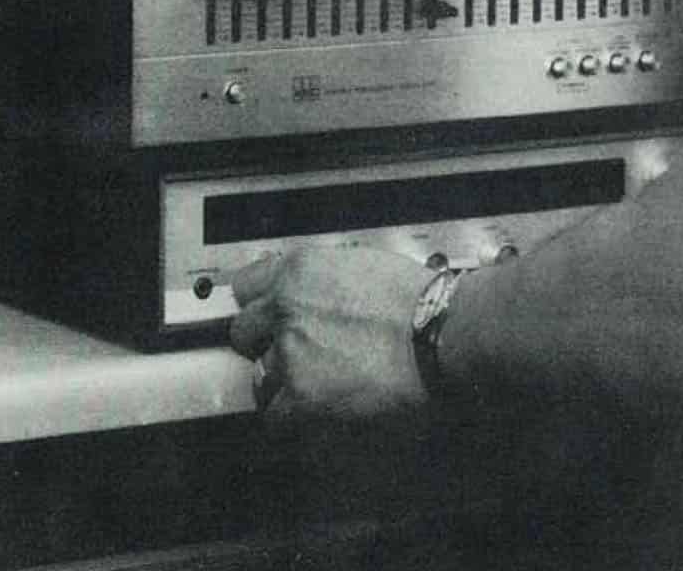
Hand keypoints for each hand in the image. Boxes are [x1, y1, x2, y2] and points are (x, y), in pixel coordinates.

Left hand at [229, 245, 432, 421]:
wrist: (439, 332)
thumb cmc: (417, 301)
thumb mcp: (359, 265)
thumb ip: (321, 280)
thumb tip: (308, 295)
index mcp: (299, 270)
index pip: (244, 287)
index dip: (257, 307)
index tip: (264, 319)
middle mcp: (285, 307)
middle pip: (243, 332)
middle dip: (264, 345)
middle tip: (292, 355)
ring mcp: (290, 352)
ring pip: (260, 377)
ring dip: (281, 383)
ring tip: (313, 387)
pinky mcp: (302, 395)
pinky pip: (276, 415)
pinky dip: (294, 418)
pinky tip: (318, 412)